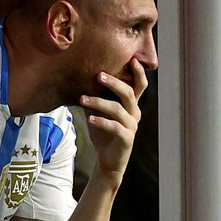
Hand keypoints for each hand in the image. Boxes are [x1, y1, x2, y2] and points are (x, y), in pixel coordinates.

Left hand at [80, 58, 147, 176]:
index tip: (132, 59)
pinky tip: (90, 119)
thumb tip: (80, 77)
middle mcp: (135, 113)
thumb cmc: (103, 133)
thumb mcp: (98, 111)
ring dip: (99, 102)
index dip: (139, 73)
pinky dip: (101, 121)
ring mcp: (131, 126)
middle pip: (129, 93)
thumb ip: (95, 96)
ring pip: (118, 109)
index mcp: (131, 105)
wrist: (107, 161)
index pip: (139, 85)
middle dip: (114, 83)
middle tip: (99, 75)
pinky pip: (114, 127)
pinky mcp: (126, 139)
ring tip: (82, 99)